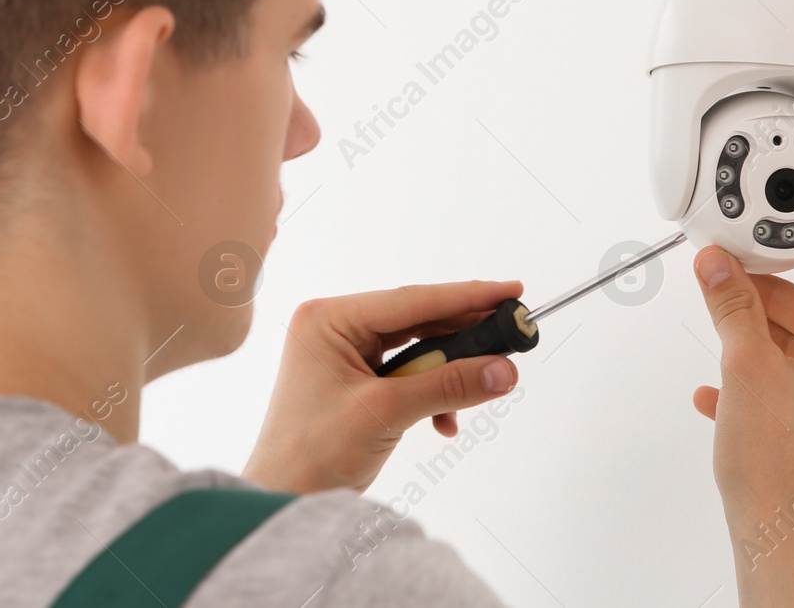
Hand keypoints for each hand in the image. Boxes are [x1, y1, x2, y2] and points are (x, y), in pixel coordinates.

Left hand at [242, 280, 523, 494]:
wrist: (283, 502)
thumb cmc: (311, 455)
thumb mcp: (386, 412)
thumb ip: (448, 386)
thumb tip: (504, 370)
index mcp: (328, 319)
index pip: (411, 300)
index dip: (466, 296)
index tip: (509, 291)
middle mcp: (334, 327)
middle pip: (416, 320)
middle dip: (463, 337)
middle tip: (510, 334)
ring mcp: (343, 353)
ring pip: (415, 348)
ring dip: (447, 373)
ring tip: (484, 383)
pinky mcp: (355, 379)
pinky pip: (406, 373)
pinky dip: (431, 394)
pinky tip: (445, 421)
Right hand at [692, 222, 793, 607]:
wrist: (788, 551)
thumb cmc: (783, 477)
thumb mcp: (746, 372)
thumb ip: (732, 309)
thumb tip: (720, 268)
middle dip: (778, 303)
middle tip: (740, 287)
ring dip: (769, 347)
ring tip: (726, 340)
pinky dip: (774, 387)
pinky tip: (727, 396)